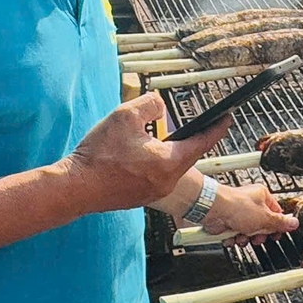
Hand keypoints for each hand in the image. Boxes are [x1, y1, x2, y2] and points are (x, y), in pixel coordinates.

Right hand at [58, 93, 229, 214]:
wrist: (76, 187)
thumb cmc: (99, 155)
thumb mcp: (125, 115)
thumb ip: (150, 105)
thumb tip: (159, 107)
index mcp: (169, 162)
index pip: (203, 142)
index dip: (216, 127)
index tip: (226, 118)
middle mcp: (167, 180)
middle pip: (186, 154)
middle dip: (188, 137)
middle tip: (191, 124)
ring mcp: (154, 192)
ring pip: (170, 165)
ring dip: (167, 150)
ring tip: (155, 137)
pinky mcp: (140, 197)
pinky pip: (155, 175)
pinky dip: (153, 162)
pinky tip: (138, 154)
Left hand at [201, 182, 298, 245]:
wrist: (214, 209)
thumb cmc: (237, 207)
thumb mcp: (265, 218)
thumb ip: (280, 223)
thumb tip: (293, 223)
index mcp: (262, 196)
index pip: (276, 212)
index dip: (277, 226)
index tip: (277, 234)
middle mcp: (250, 203)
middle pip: (262, 225)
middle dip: (259, 234)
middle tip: (257, 236)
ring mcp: (238, 213)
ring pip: (247, 232)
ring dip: (245, 238)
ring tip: (242, 235)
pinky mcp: (227, 221)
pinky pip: (235, 234)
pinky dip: (233, 238)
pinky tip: (232, 236)